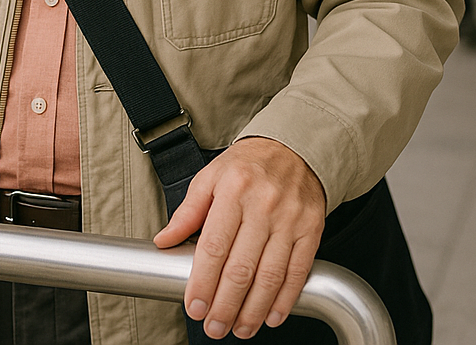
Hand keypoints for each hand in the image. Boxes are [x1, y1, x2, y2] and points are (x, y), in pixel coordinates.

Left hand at [153, 137, 325, 339]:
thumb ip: (188, 212)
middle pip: (241, 267)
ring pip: (270, 276)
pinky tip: (271, 315)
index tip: (194, 306)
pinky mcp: (311, 230)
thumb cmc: (246, 165)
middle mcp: (262, 205)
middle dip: (225, 304)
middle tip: (213, 326)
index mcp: (232, 191)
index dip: (203, 282)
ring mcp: (290, 219)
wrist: (291, 148)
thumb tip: (164, 241)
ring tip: (239, 328)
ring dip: (253, 309)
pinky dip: (284, 299)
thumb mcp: (209, 177)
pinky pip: (297, 272)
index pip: (214, 246)